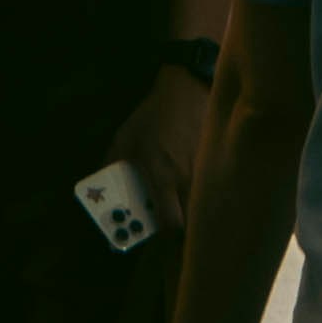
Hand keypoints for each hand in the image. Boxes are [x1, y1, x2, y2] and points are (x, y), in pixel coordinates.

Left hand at [112, 65, 209, 240]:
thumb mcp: (126, 135)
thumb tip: (102, 183)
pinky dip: (207, 194)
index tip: (157, 236)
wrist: (189, 85)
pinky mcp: (219, 161)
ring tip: (185, 211)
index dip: (166, 237)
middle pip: (192, 222)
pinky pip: (215, 187)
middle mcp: (187, 178)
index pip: (171, 223)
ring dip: (196, 213)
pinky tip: (202, 191)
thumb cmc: (154, 113)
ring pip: (205, 206)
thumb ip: (112, 162)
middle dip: (183, 230)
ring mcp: (207, 171)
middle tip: (172, 228)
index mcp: (162, 175)